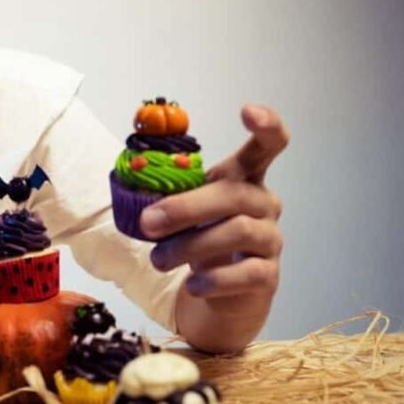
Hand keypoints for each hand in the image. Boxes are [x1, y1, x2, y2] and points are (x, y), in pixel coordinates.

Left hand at [140, 104, 287, 351]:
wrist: (216, 292)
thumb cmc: (200, 240)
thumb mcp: (182, 211)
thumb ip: (167, 193)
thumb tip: (132, 185)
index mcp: (244, 179)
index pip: (270, 145)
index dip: (266, 125)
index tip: (247, 111)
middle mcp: (264, 204)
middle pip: (235, 195)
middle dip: (186, 208)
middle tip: (147, 224)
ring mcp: (270, 239)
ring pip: (238, 232)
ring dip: (190, 246)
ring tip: (158, 259)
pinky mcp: (268, 275)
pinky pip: (246, 274)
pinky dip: (213, 279)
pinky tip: (192, 284)